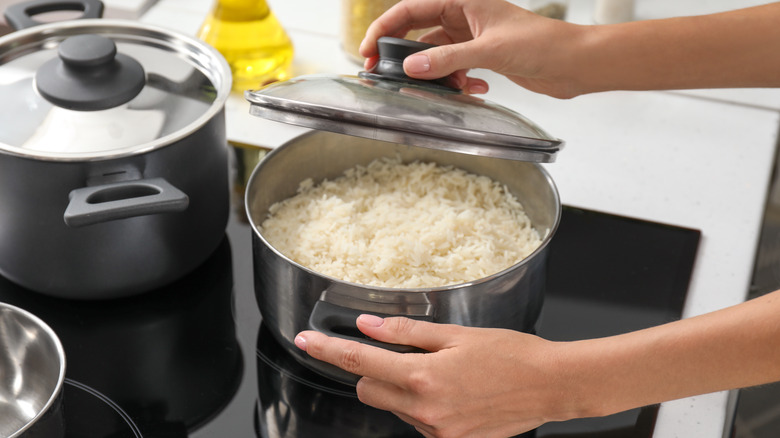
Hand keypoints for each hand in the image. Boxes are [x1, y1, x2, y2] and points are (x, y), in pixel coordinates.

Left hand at [295, 315, 576, 437]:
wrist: (551, 386)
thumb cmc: (511, 354)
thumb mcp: (456, 334)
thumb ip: (406, 331)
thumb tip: (367, 325)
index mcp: (423, 377)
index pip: (360, 363)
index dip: (327, 351)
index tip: (305, 342)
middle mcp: (425, 411)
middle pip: (369, 391)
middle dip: (372, 372)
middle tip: (398, 354)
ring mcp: (438, 433)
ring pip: (395, 407)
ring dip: (401, 388)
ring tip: (442, 372)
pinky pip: (418, 422)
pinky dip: (422, 405)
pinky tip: (452, 392)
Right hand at [358, 0, 585, 97]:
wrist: (574, 63)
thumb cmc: (543, 43)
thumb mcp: (489, 50)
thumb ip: (448, 59)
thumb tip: (412, 68)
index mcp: (464, 1)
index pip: (411, 9)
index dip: (385, 28)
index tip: (367, 50)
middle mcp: (465, 16)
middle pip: (419, 32)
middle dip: (402, 54)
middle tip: (382, 74)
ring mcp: (473, 38)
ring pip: (437, 55)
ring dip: (437, 74)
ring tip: (443, 88)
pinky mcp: (483, 58)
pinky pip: (455, 69)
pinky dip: (459, 82)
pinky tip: (474, 90)